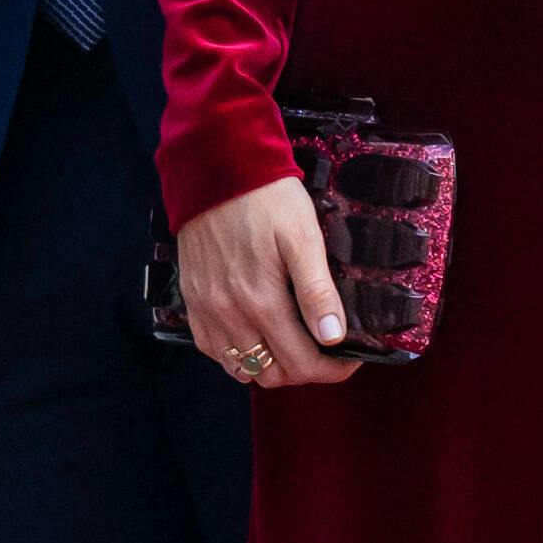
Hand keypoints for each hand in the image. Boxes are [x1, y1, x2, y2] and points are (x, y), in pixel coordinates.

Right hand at [170, 176, 359, 392]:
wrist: (217, 169)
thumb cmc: (267, 199)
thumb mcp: (303, 238)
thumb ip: (317, 291)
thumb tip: (333, 338)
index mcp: (261, 301)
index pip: (301, 363)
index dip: (331, 371)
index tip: (349, 360)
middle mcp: (230, 314)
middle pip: (272, 374)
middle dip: (304, 370)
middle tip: (325, 351)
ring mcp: (207, 311)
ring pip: (242, 368)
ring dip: (271, 366)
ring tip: (294, 345)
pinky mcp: (193, 301)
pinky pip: (214, 350)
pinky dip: (238, 354)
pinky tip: (256, 335)